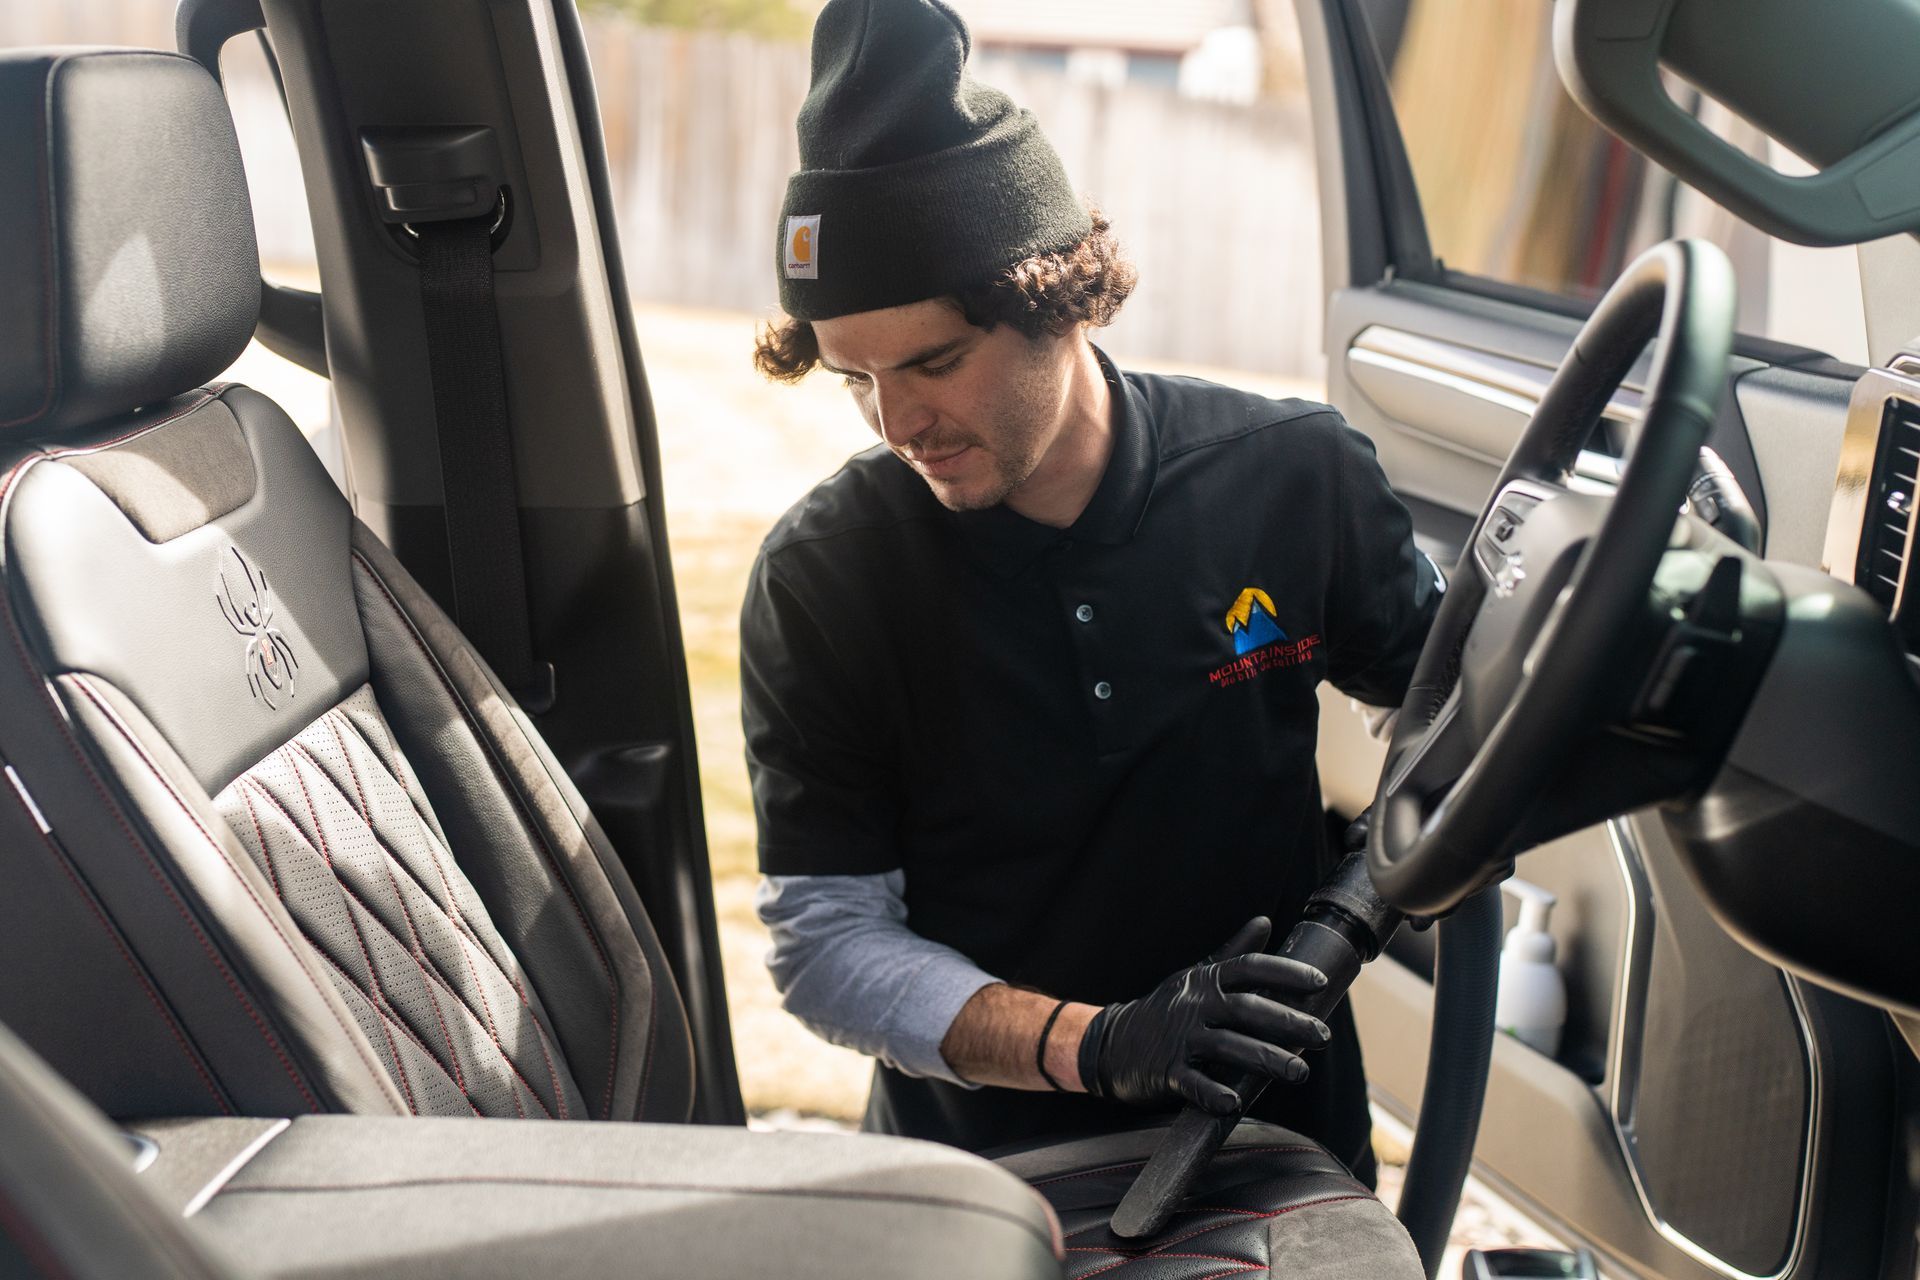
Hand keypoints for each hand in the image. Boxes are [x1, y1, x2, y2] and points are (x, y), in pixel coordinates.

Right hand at [1076, 917, 1330, 1114]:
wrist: (1110, 1042)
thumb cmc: (1164, 1008)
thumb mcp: (1195, 976)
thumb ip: (1232, 953)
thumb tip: (1264, 922)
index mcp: (1205, 981)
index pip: (1249, 968)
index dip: (1285, 972)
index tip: (1319, 982)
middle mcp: (1195, 1005)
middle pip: (1246, 1009)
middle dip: (1287, 1021)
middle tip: (1322, 1035)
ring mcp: (1180, 1038)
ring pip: (1228, 1046)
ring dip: (1266, 1058)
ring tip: (1299, 1071)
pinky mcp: (1166, 1071)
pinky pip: (1193, 1083)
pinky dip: (1213, 1093)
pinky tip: (1235, 1103)